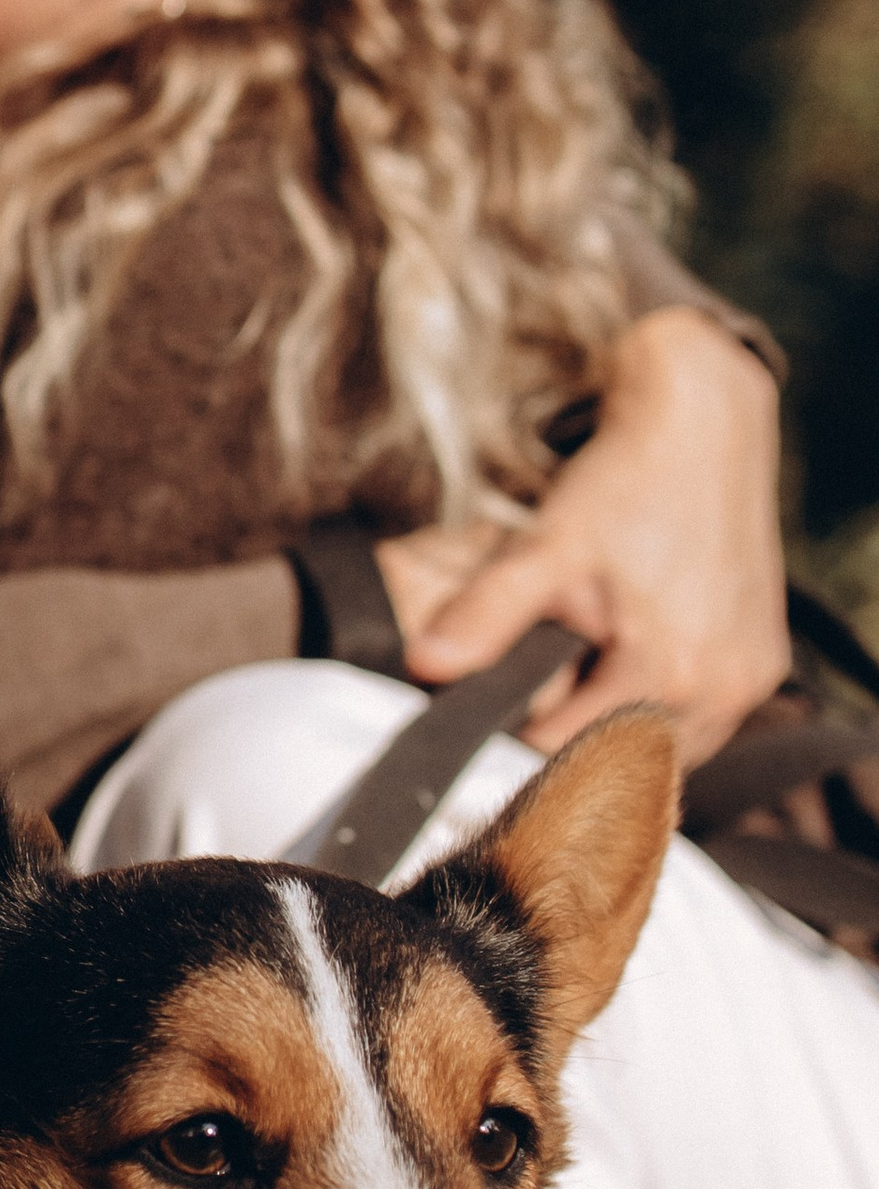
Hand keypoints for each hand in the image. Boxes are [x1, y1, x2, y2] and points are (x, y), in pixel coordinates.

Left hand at [375, 309, 787, 765]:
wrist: (705, 428)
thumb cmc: (628, 482)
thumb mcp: (546, 549)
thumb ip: (486, 615)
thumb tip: (427, 667)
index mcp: (665, 674)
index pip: (569, 752)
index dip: (518, 740)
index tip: (492, 716)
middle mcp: (718, 691)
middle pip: (618, 760)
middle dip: (571, 734)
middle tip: (541, 683)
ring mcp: (747, 683)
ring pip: (662, 749)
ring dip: (618, 727)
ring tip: (588, 670)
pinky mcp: (761, 666)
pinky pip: (701, 721)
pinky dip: (660, 708)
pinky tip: (633, 666)